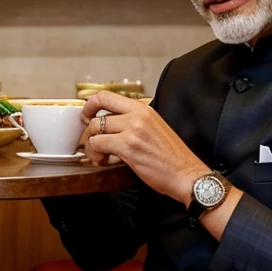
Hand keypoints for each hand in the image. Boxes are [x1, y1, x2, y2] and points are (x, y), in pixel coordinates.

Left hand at [80, 91, 209, 205]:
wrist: (186, 174)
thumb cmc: (172, 157)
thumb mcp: (154, 128)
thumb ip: (134, 122)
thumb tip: (110, 125)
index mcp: (143, 109)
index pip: (107, 96)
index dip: (90, 105)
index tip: (86, 115)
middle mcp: (138, 115)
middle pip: (97, 114)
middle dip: (87, 130)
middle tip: (88, 141)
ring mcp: (132, 129)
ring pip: (95, 130)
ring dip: (91, 145)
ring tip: (98, 156)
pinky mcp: (128, 146)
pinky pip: (99, 144)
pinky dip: (96, 154)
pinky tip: (103, 161)